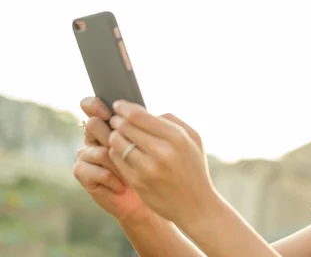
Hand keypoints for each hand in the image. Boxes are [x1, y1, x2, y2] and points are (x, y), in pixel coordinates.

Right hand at [73, 97, 152, 224]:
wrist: (147, 195)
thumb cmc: (152, 165)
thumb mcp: (151, 142)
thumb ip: (142, 124)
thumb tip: (138, 110)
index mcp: (109, 123)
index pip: (92, 105)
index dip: (96, 105)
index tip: (110, 111)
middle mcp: (95, 136)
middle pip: (94, 125)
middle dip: (113, 137)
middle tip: (132, 149)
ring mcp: (87, 154)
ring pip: (99, 150)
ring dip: (118, 163)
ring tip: (131, 173)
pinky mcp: (84, 173)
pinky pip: (96, 171)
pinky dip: (113, 179)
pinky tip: (122, 186)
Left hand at [106, 100, 216, 228]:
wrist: (196, 205)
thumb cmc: (193, 167)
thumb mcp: (194, 139)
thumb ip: (172, 121)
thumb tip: (147, 111)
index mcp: (176, 137)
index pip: (138, 115)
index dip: (123, 107)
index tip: (118, 105)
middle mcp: (162, 152)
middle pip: (124, 127)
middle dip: (117, 121)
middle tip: (116, 120)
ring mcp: (148, 169)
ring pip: (117, 143)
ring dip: (114, 136)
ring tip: (119, 135)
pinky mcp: (137, 182)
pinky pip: (116, 160)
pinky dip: (115, 152)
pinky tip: (121, 151)